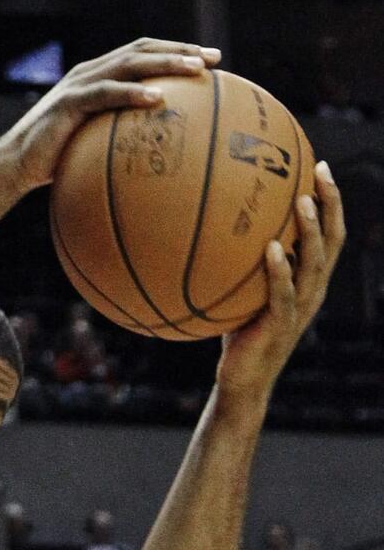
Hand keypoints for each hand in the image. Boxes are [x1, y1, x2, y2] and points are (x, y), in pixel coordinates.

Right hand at [5, 37, 219, 192]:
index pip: (143, 55)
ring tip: (194, 69)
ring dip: (164, 63)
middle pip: (142, 49)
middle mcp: (91, 73)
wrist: (14, 167)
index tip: (210, 62)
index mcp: (99, 78)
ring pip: (129, 63)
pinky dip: (132, 92)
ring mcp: (80, 84)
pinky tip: (157, 98)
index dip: (176, 53)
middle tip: (213, 59)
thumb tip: (152, 160)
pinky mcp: (69, 102)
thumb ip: (117, 140)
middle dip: (180, 50)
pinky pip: (106, 93)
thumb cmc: (54, 163)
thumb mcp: (91, 147)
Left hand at [216, 161, 345, 397]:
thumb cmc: (239, 336)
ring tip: (303, 203)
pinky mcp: (280, 327)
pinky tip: (271, 249)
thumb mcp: (244, 294)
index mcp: (308, 281)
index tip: (319, 167)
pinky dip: (280, 271)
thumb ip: (242, 266)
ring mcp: (299, 309)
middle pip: (333, 241)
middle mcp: (312, 292)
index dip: (330, 202)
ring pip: (315, 264)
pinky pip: (283, 294)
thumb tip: (216, 231)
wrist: (242, 382)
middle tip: (320, 173)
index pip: (329, 234)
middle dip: (330, 205)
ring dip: (311, 232)